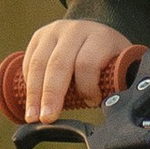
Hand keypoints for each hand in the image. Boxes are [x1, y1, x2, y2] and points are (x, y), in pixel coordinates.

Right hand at [20, 17, 139, 121]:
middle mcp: (75, 30)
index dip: (87, 87)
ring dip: (33, 93)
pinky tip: (31, 99)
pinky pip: (29, 61)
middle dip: (51, 94)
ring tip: (32, 116)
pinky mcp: (39, 36)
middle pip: (58, 64)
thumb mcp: (120, 66)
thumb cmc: (110, 57)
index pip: (87, 63)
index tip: (91, 103)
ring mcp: (54, 31)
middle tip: (46, 118)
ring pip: (39, 63)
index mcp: (99, 36)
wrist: (96, 32)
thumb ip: (118, 83)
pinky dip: (28, 82)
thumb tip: (114, 110)